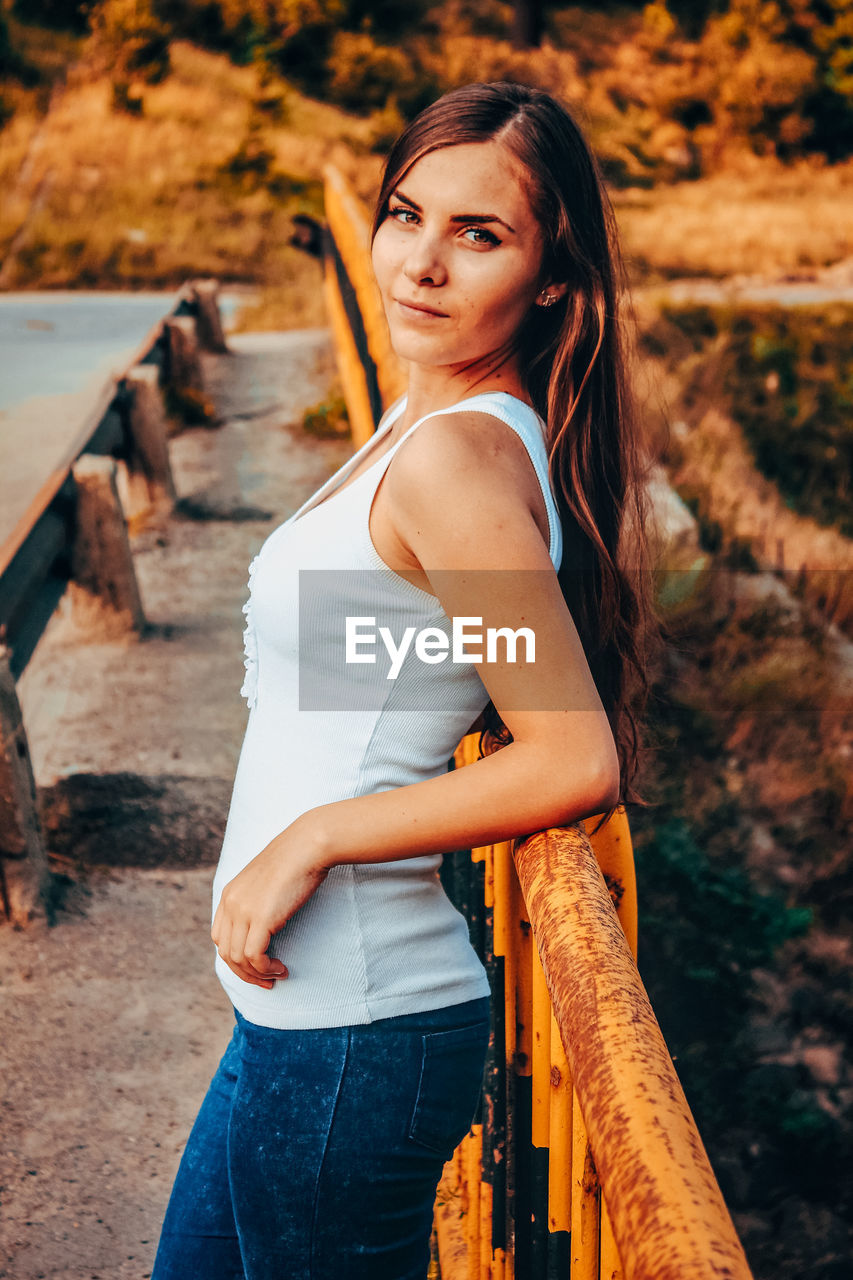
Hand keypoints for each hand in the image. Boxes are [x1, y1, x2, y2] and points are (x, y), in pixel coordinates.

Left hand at [211, 815, 328, 989]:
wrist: (307, 846)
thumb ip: (259, 898)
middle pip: (226, 952)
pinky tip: (280, 968)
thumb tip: (266, 920)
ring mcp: (243, 911)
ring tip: (276, 975)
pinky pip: (254, 956)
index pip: (219, 936)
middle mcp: (231, 903)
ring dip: (257, 974)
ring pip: (238, 959)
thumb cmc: (296, 859)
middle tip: (266, 981)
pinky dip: (265, 968)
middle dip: (244, 973)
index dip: (234, 956)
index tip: (254, 964)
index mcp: (229, 893)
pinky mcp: (261, 919)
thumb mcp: (267, 880)